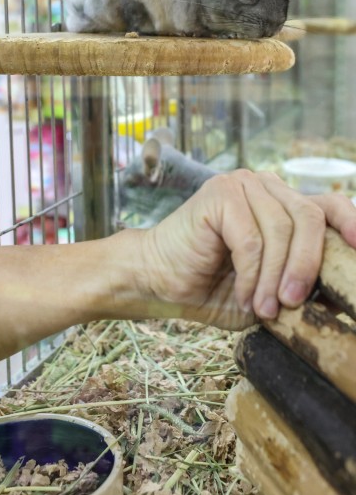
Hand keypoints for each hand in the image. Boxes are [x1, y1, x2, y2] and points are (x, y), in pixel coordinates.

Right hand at [140, 170, 355, 328]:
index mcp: (280, 203)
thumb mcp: (270, 289)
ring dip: (275, 278)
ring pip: (282, 231)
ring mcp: (240, 185)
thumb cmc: (212, 286)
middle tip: (293, 303)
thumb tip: (344, 296)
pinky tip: (244, 296)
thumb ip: (303, 284)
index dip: (351, 224)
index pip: (328, 205)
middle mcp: (263, 186)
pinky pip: (252, 240)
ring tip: (263, 308)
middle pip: (309, 218)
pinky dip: (252, 275)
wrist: (158, 279)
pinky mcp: (219, 195)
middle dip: (307, 267)